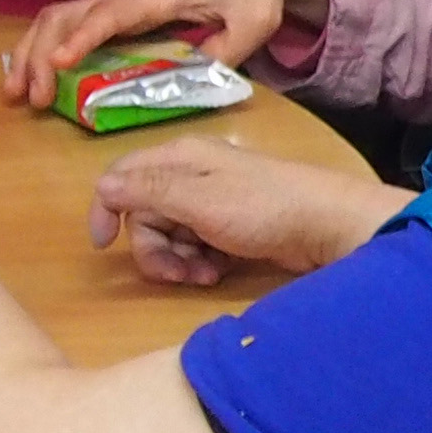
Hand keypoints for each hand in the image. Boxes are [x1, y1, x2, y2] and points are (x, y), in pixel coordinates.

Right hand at [3, 0, 320, 105]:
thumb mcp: (256, 20)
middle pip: (67, 14)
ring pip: (61, 16)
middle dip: (40, 54)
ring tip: (18, 92)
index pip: (111, 14)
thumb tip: (190, 81)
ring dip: (33, 51)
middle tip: (31, 98)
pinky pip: (74, 22)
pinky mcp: (123, 7)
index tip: (58, 64)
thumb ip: (228, 51)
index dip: (83, 38)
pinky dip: (49, 45)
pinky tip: (38, 74)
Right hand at [88, 133, 401, 284]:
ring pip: (171, 235)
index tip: (103, 247)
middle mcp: (193, 175)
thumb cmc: (264, 208)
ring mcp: (214, 201)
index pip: (121, 177)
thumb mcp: (199, 201)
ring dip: (179, 261)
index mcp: (180, 158)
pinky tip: (219, 272)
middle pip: (145, 214)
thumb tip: (102, 186)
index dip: (106, 210)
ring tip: (205, 274)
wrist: (329, 225)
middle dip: (154, 248)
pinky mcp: (233, 226)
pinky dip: (201, 262)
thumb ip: (148, 192)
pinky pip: (198, 246)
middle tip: (177, 272)